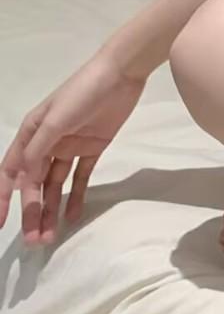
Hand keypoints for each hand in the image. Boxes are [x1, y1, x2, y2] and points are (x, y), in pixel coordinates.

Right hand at [0, 50, 146, 245]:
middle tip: (35, 240)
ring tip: (50, 236)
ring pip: (56, 184)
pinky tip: (72, 216)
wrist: (122, 72)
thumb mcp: (54, 120)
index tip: (0, 223)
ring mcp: (71, 145)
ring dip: (51, 209)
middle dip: (32, 212)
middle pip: (34, 184)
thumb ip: (38, 151)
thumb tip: (24, 180)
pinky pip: (81, 176)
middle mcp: (48, 142)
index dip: (3, 197)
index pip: (11, 171)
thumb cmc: (83, 91)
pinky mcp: (94, 147)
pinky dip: (76, 195)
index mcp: (32, 133)